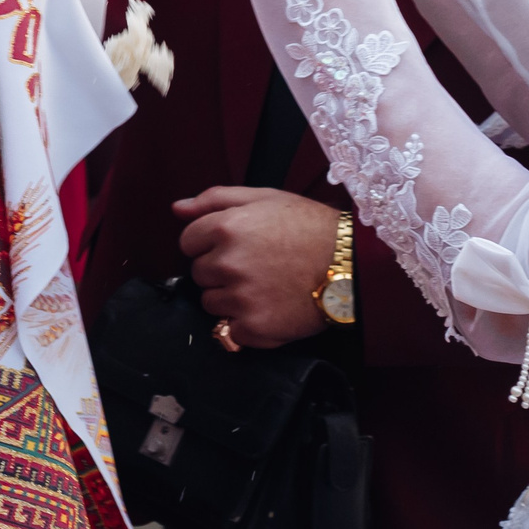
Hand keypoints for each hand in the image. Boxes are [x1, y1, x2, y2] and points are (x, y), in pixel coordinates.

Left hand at [173, 186, 340, 348]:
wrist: (351, 265)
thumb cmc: (309, 227)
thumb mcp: (264, 198)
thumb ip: (214, 199)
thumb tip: (177, 208)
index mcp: (225, 228)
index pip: (188, 242)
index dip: (210, 244)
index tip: (236, 246)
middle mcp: (227, 263)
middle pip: (199, 274)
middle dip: (220, 270)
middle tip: (256, 265)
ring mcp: (240, 298)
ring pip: (211, 303)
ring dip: (230, 299)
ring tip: (265, 286)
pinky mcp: (254, 328)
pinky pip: (230, 331)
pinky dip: (246, 325)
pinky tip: (270, 308)